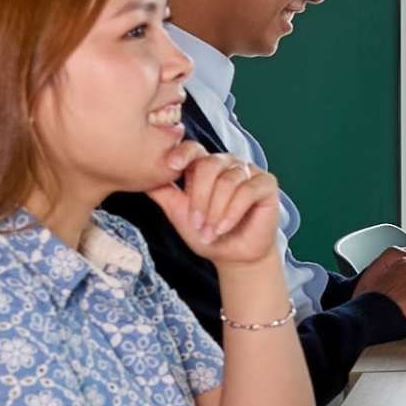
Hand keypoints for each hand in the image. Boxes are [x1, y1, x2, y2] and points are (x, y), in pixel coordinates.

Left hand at [149, 146, 284, 268]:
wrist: (233, 256)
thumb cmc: (206, 234)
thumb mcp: (178, 213)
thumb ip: (163, 193)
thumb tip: (139, 175)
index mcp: (205, 166)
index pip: (193, 149)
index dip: (182, 154)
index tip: (171, 166)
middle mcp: (227, 163)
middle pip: (209, 165)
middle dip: (200, 198)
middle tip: (197, 223)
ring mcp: (248, 171)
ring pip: (228, 181)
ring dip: (216, 211)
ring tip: (211, 231)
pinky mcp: (266, 184)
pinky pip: (247, 191)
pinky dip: (233, 212)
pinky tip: (224, 227)